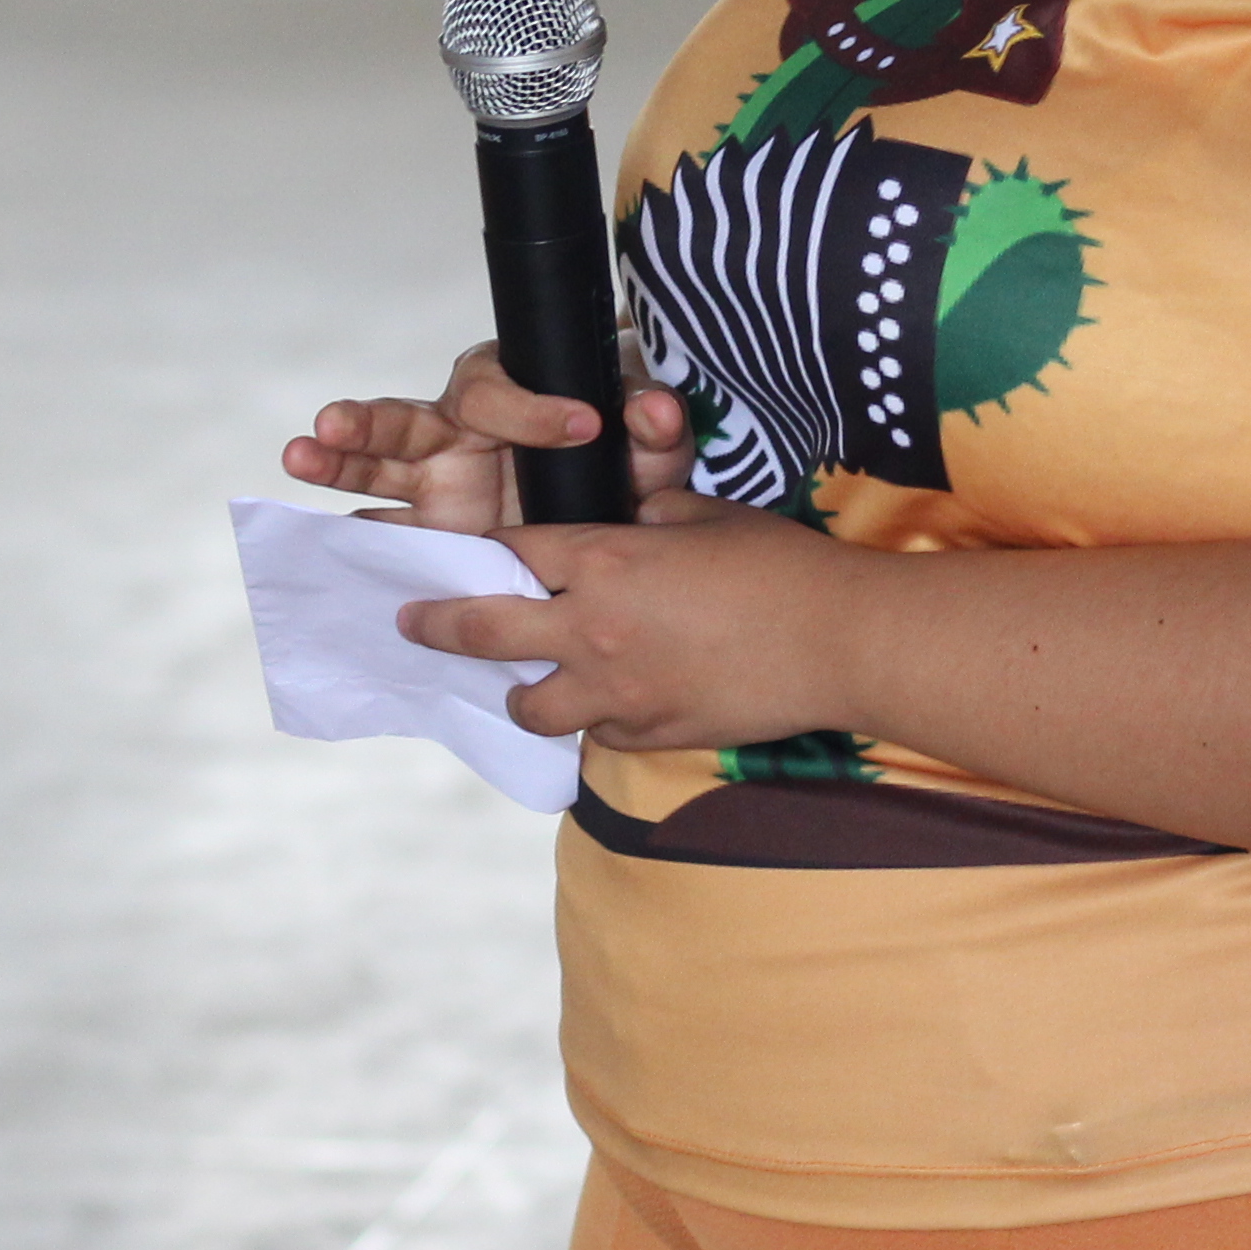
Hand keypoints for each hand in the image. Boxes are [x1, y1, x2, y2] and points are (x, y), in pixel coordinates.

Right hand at [283, 343, 701, 532]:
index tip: (584, 424)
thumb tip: (651, 411)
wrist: (617, 497)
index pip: (500, 395)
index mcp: (504, 390)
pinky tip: (316, 552)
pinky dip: (353, 546)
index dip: (535, 409)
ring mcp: (435, 485)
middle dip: (365, 423)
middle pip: (402, 420)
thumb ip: (650, 418)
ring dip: (336, 464)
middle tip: (333, 423)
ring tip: (301, 456)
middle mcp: (455, 432)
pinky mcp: (431, 533)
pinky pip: (385, 536)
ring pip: (374, 470)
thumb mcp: (646, 435)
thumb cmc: (623, 448)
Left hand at [396, 507, 875, 753]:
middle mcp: (590, 629)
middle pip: (481, 631)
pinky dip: (595, 718)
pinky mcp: (648, 734)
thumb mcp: (706, 515)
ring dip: (523, 689)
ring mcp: (615, 691)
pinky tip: (612, 703)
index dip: (478, 554)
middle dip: (435, 625)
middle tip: (410, 624)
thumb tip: (628, 527)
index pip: (510, 553)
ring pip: (529, 703)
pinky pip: (595, 732)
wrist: (840, 641)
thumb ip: (649, 519)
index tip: (448, 559)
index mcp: (601, 561)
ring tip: (530, 682)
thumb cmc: (781, 565)